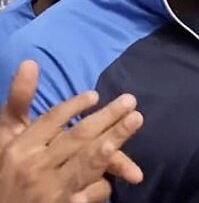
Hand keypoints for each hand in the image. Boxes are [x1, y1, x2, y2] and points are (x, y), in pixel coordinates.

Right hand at [0, 61, 143, 202]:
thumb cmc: (7, 170)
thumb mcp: (6, 136)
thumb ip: (19, 100)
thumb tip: (30, 62)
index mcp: (20, 148)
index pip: (52, 120)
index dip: (74, 106)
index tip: (96, 95)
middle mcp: (35, 168)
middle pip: (78, 138)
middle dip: (107, 118)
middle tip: (131, 101)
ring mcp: (51, 191)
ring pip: (88, 164)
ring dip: (114, 142)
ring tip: (134, 123)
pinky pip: (92, 193)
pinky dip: (105, 184)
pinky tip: (125, 175)